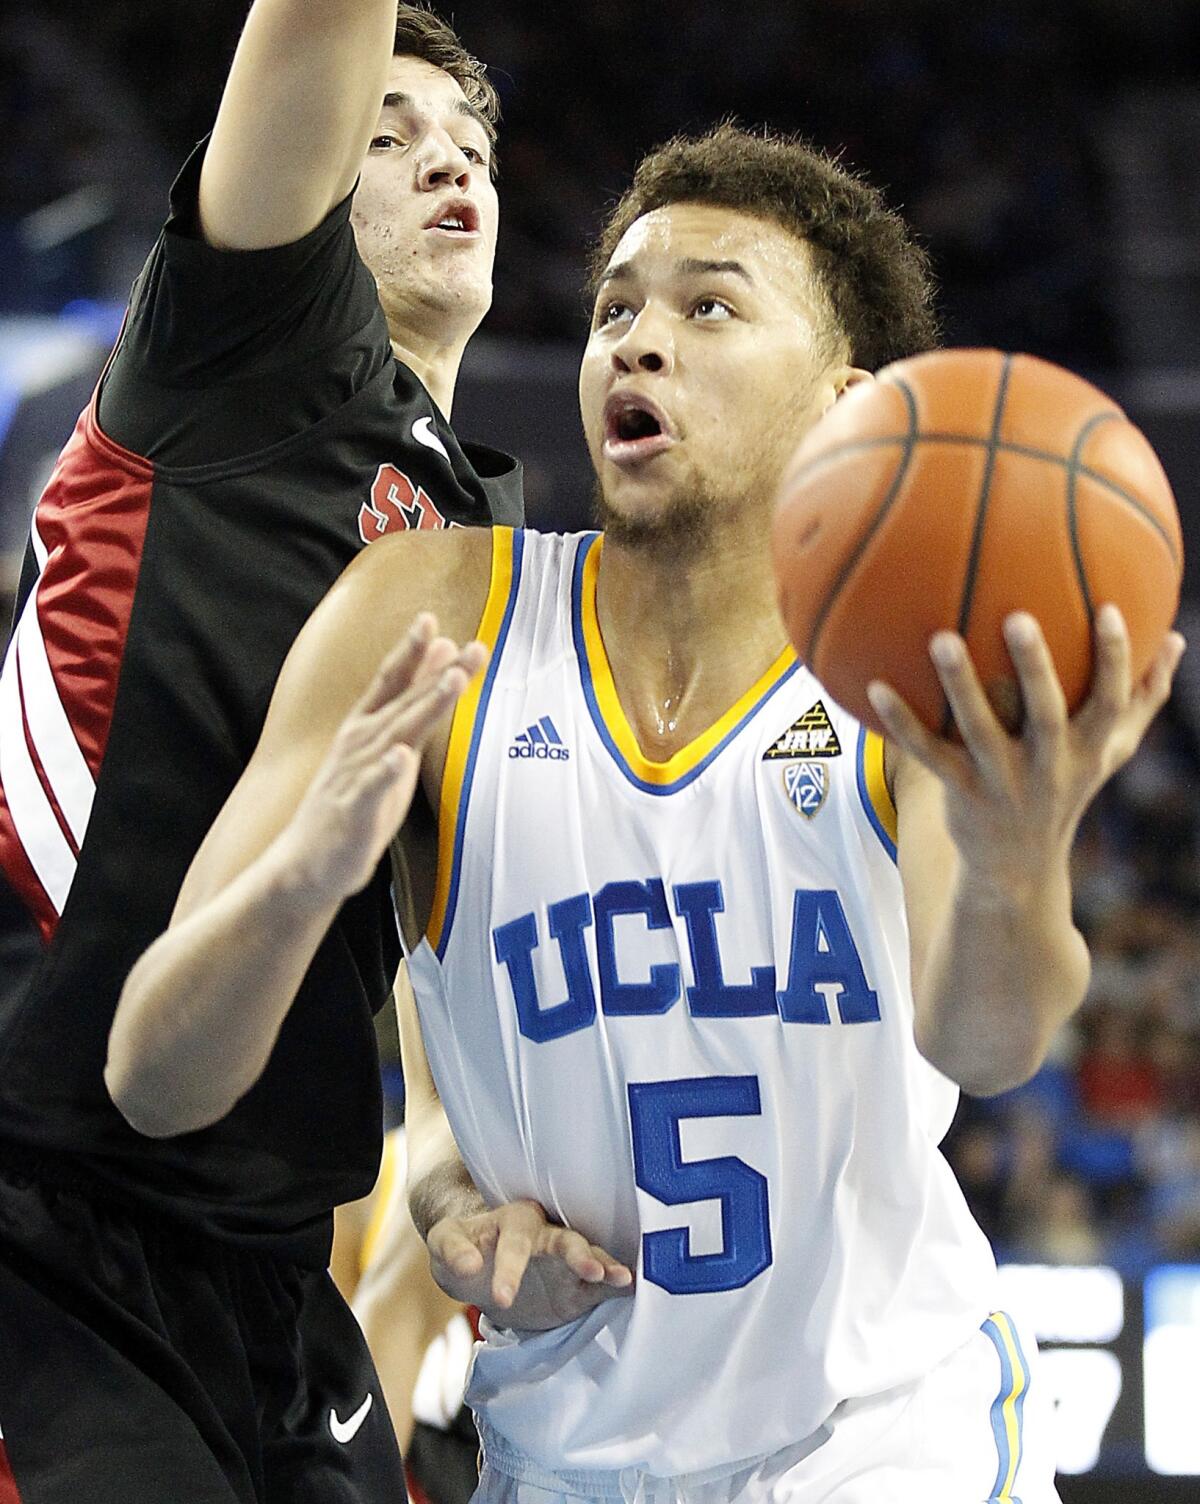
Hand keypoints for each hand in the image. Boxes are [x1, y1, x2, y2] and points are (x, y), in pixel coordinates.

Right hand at [278, 614, 485, 902]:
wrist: (309, 862)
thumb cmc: (355, 801)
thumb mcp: (390, 746)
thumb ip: (416, 702)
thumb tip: (442, 654)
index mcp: (368, 727)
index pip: (391, 682)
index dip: (411, 650)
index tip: (431, 619)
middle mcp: (361, 743)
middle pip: (406, 702)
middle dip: (440, 673)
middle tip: (470, 646)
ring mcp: (357, 774)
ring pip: (397, 735)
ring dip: (426, 707)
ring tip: (453, 681)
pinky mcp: (356, 810)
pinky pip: (373, 789)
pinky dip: (387, 772)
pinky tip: (400, 757)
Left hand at [427, 1199, 634, 1331]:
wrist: (483, 1267)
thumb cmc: (465, 1250)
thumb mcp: (445, 1245)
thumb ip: (451, 1250)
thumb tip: (468, 1266)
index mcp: (514, 1220)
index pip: (515, 1240)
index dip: (509, 1268)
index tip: (501, 1298)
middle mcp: (546, 1234)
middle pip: (565, 1239)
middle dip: (577, 1254)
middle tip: (590, 1271)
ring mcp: (566, 1260)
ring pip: (589, 1255)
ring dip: (604, 1264)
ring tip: (620, 1276)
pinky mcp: (578, 1286)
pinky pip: (602, 1282)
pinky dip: (617, 1283)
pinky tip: (632, 1287)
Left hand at [867, 606, 1185, 890]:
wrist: (1020, 868)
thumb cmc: (1068, 786)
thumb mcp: (1111, 750)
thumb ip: (1143, 696)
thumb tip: (1176, 636)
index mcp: (1090, 748)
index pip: (1111, 699)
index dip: (1115, 658)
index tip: (1110, 610)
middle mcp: (1050, 766)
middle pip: (1046, 712)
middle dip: (1035, 665)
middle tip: (1017, 615)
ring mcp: (1003, 782)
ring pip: (980, 729)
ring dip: (960, 685)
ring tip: (941, 638)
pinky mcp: (961, 794)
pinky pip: (928, 754)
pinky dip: (902, 723)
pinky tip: (876, 686)